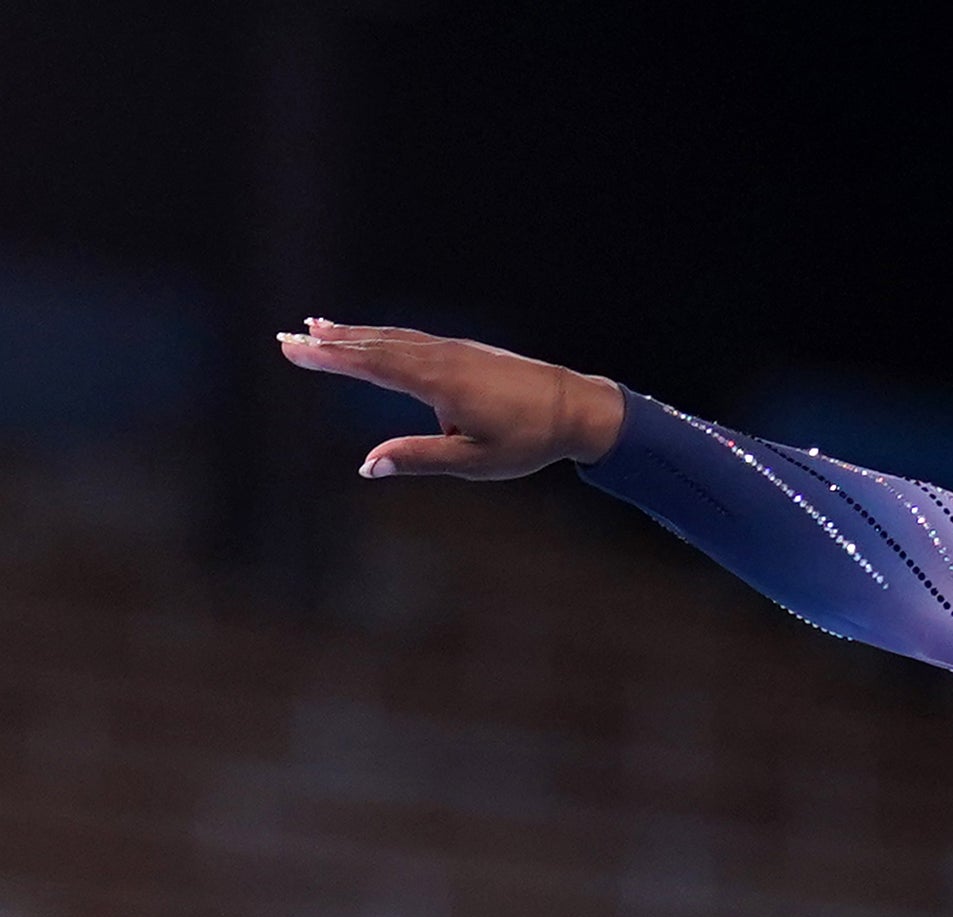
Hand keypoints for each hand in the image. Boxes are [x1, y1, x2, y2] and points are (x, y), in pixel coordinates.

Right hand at [275, 318, 626, 478]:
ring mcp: (454, 349)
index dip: (329, 358)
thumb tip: (367, 466)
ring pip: (393, 337)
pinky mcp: (466, 350)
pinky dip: (384, 335)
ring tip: (317, 326)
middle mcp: (441, 357)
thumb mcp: (473, 460)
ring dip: (353, 333)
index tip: (293, 348)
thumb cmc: (528, 440)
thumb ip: (418, 457)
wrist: (577, 408)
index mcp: (438, 382)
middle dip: (329, 342)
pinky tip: (372, 338)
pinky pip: (413, 338)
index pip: (371, 366)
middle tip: (287, 336)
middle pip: (375, 345)